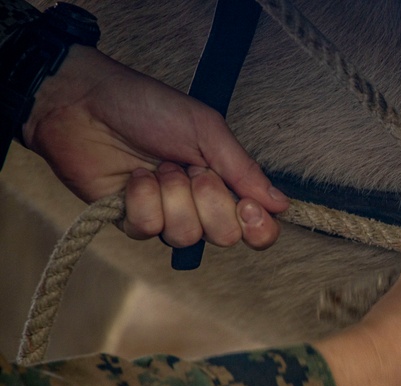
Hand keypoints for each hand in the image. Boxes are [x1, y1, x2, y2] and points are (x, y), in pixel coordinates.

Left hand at [22, 45, 286, 249]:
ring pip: (186, 236)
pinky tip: (133, 177)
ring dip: (172, 196)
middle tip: (192, 169)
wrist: (85, 102)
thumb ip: (244, 170)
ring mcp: (167, 216)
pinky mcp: (133, 221)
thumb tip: (282, 205)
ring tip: (157, 167)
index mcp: (226, 184)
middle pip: (226, 237)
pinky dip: (141, 199)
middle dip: (209, 202)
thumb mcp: (206, 130)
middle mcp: (200, 206)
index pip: (258, 229)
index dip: (259, 228)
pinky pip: (149, 229)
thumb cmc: (148, 107)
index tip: (247, 205)